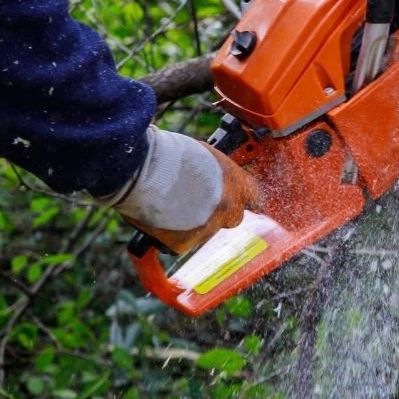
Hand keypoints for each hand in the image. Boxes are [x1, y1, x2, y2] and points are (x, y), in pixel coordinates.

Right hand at [101, 127, 258, 254]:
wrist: (143, 170)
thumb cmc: (169, 154)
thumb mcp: (205, 154)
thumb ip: (215, 171)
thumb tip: (214, 177)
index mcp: (236, 182)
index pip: (254, 196)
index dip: (243, 197)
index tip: (238, 198)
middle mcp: (227, 209)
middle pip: (233, 217)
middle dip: (220, 212)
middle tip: (199, 201)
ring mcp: (207, 229)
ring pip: (205, 230)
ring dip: (193, 222)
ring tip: (170, 203)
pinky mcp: (184, 244)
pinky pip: (180, 243)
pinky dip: (171, 234)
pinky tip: (158, 218)